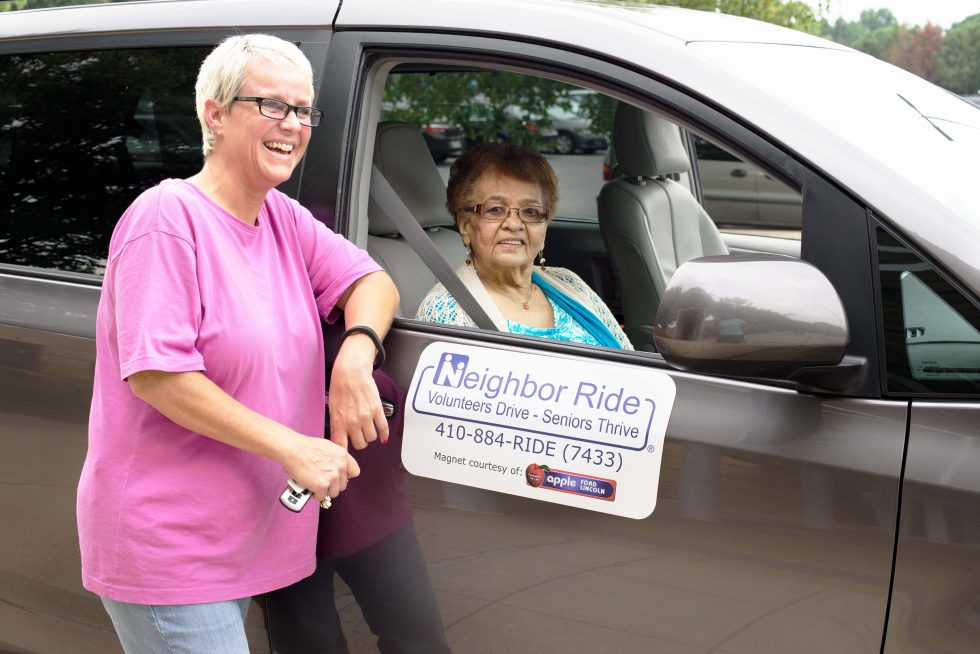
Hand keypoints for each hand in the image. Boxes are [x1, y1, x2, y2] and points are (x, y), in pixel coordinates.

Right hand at [285, 436, 360, 500]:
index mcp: (343, 456)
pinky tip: (310, 489)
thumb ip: (335, 458)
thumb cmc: (306, 447)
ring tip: (315, 485)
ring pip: (333, 492)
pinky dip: (315, 495)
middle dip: (333, 485)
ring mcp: (332, 477)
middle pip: (343, 485)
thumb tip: (336, 468)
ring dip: (325, 491)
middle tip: (323, 482)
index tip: (338, 477)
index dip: (345, 476)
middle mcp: (341, 466)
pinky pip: (321, 497)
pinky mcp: (321, 486)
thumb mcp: (328, 447)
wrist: (293, 450)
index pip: (354, 472)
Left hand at [328, 335, 388, 449]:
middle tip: (358, 437)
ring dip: (370, 436)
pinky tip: (382, 437)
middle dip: (359, 442)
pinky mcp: (377, 410)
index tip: (345, 454)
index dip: (344, 453)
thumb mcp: (332, 408)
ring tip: (367, 430)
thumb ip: (336, 426)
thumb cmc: (339, 388)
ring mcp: (367, 417)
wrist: (351, 372)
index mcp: (340, 422)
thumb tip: (337, 440)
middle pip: (360, 444)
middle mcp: (353, 422)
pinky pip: (383, 428)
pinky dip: (384, 435)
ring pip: (371, 438)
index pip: (342, 446)